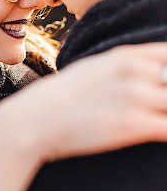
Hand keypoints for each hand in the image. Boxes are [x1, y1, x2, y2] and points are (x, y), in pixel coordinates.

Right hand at [0, 42, 166, 190]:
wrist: (36, 119)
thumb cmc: (64, 95)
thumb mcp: (95, 68)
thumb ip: (126, 67)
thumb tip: (152, 73)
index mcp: (125, 56)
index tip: (163, 84)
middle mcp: (133, 71)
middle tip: (156, 105)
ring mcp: (134, 96)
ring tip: (154, 118)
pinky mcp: (132, 125)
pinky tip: (156, 134)